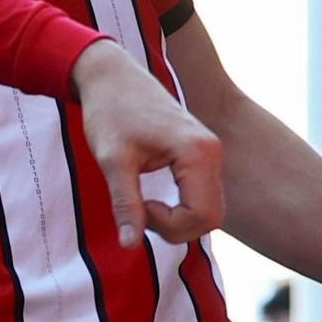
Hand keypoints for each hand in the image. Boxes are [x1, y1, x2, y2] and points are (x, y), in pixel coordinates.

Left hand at [72, 44, 223, 245]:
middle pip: (211, 217)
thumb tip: (129, 246)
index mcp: (198, 153)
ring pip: (209, 209)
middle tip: (138, 210)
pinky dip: (181, 206)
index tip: (136, 207)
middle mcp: (213, 152)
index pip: (202, 216)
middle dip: (175, 227)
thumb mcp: (111, 161)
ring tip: (141, 202)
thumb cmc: (108, 111)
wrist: (110, 75)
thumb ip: (125, 204)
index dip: (167, 225)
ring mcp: (211, 152)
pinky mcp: (202, 154)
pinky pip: (203, 195)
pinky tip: (151, 197)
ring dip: (178, 218)